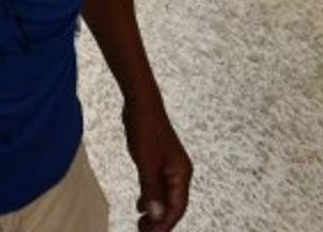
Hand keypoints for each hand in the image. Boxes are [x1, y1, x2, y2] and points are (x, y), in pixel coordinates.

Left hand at [124, 101, 191, 230]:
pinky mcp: (158, 162)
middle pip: (172, 205)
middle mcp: (179, 173)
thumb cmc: (145, 128)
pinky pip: (158, 186)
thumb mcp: (146, 162)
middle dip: (160, 221)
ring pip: (164, 196)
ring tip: (142, 225)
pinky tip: (141, 205)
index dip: (165, 223)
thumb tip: (156, 216)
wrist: (141, 104)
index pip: (176, 207)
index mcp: (181, 174)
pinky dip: (151, 198)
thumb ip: (151, 189)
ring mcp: (169, 167)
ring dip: (155, 211)